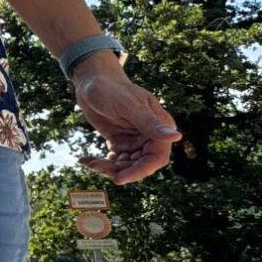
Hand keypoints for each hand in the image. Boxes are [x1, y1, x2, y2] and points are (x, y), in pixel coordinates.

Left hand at [73, 56, 178, 183]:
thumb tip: (177, 137)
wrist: (92, 82)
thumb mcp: (130, 106)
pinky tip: (85, 160)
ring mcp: (134, 141)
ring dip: (107, 168)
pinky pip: (113, 160)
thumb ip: (150, 124)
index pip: (156, 158)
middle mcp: (149, 137)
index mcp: (160, 127)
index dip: (140, 171)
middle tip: (96, 166)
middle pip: (139, 165)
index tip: (119, 179)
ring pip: (125, 165)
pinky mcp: (119, 143)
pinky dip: (99, 163)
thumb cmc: (112, 89)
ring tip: (88, 162)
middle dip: (118, 170)